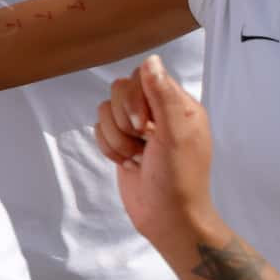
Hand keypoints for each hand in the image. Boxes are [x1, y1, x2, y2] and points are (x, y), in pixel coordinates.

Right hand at [100, 55, 217, 252]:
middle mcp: (158, 112)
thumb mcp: (175, 135)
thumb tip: (151, 60)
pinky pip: (100, 128)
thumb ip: (162, 96)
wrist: (167, 219)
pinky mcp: (122, 143)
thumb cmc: (178, 179)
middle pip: (120, 90)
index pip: (144, 78)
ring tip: (137, 157)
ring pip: (106, 110)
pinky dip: (109, 147)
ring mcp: (138, 129)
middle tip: (142, 143)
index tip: (145, 127)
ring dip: (117, 138)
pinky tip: (127, 163)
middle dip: (124, 121)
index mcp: (179, 105)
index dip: (136, 100)